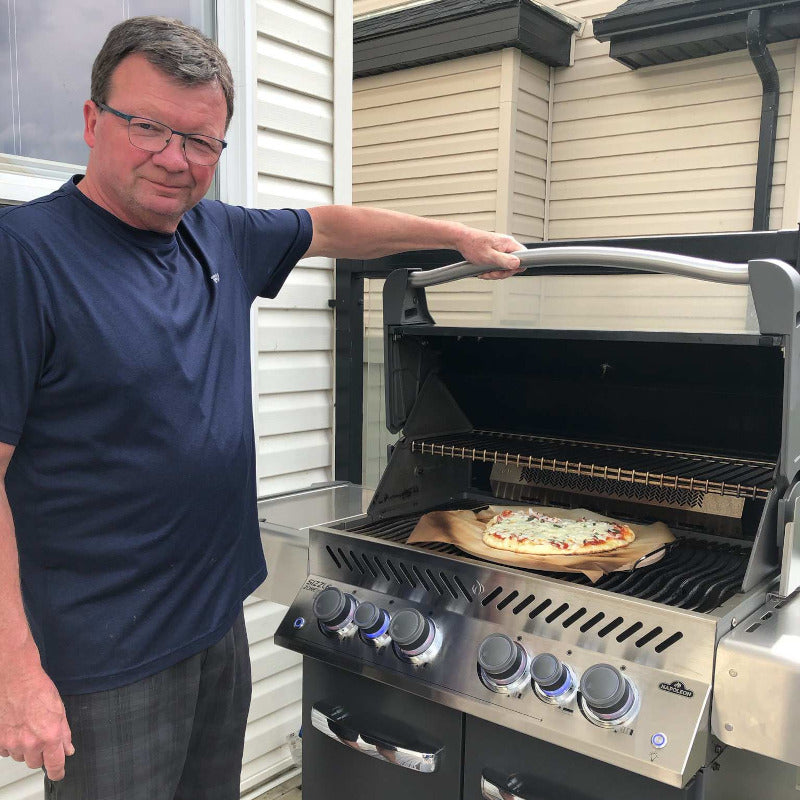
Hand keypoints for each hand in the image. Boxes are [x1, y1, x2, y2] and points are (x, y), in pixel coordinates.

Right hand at [0, 660, 73, 780]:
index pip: (55, 764)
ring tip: (28, 727)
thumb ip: (64, 732)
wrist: (16, 679)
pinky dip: (11, 744)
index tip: (58, 774)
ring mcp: (12, 743)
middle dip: (41, 753)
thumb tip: (68, 748)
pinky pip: (7, 751)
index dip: (58, 771)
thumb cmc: (37, 689)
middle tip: (41, 736)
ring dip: (25, 748)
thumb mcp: (60, 709)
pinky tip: (16, 728)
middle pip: (36, 763)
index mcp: (50, 736)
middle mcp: (30, 743)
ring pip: (21, 757)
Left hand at [455, 228, 525, 279]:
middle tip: (490, 274)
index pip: (524, 257)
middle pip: (514, 264)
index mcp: (509, 244)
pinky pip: (500, 264)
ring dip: (495, 273)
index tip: (503, 271)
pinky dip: (492, 270)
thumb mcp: (488, 256)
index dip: (516, 268)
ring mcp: (503, 249)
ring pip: (506, 266)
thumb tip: (518, 263)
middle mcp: (508, 245)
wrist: (461, 240)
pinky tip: (484, 271)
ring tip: (484, 273)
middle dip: (502, 273)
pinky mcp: (497, 252)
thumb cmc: (473, 245)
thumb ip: (504, 260)